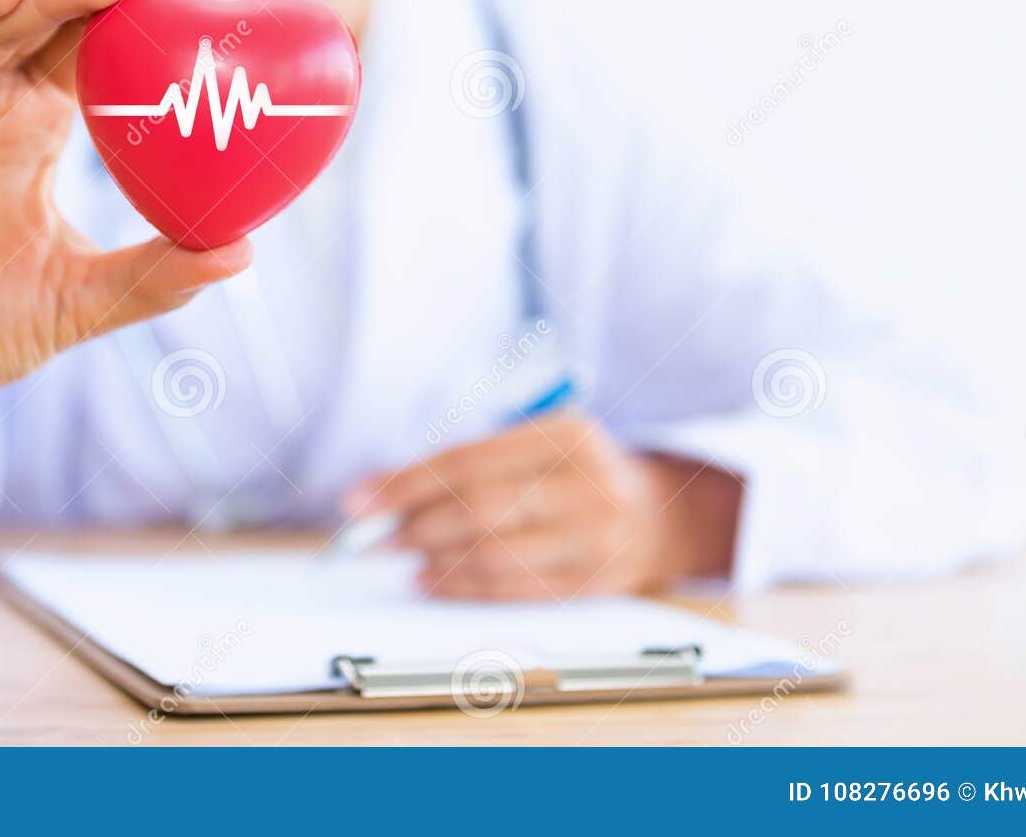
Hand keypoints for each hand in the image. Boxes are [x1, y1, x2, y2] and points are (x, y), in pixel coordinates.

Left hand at [342, 411, 742, 599]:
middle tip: (373, 537)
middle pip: (479, 509)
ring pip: (494, 555)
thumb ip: (470, 462)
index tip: (359, 501)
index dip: (405, 483)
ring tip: (403, 557)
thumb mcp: (539, 444)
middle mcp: (587, 484)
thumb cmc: (580, 472)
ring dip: (435, 560)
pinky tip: (433, 580)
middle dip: (413, 525)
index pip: (468, 461)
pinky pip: (515, 591)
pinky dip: (464, 588)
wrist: (666, 514)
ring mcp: (595, 537)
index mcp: (568, 434)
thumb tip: (380, 493)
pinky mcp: (596, 582)